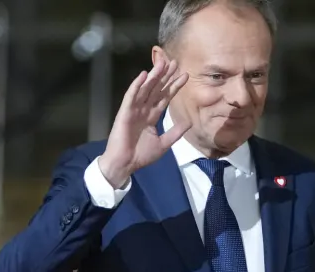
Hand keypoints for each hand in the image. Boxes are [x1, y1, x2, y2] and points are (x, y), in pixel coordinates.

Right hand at [99, 58, 189, 185]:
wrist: (125, 164)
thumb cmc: (141, 155)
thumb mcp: (163, 144)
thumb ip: (175, 132)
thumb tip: (189, 122)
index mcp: (152, 116)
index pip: (165, 97)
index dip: (174, 86)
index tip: (185, 75)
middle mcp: (143, 110)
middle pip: (157, 89)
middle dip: (166, 76)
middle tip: (175, 62)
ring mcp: (134, 109)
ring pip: (145, 89)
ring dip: (153, 76)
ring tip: (163, 63)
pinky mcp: (125, 112)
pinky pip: (131, 96)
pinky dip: (136, 85)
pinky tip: (143, 75)